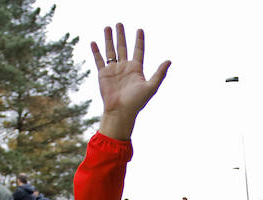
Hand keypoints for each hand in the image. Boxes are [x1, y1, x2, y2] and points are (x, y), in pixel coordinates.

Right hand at [92, 24, 169, 139]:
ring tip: (108, 27)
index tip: (139, 29)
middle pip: (123, 47)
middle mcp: (124, 68)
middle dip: (121, 35)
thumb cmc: (136, 102)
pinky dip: (96, 51)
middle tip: (119, 23)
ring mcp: (113, 70)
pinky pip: (99, 60)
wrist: (120, 112)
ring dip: (109, 39)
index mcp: (136, 69)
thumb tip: (169, 61)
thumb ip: (159, 73)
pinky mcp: (103, 74)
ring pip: (110, 51)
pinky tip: (93, 42)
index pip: (138, 51)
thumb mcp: (151, 87)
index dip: (139, 40)